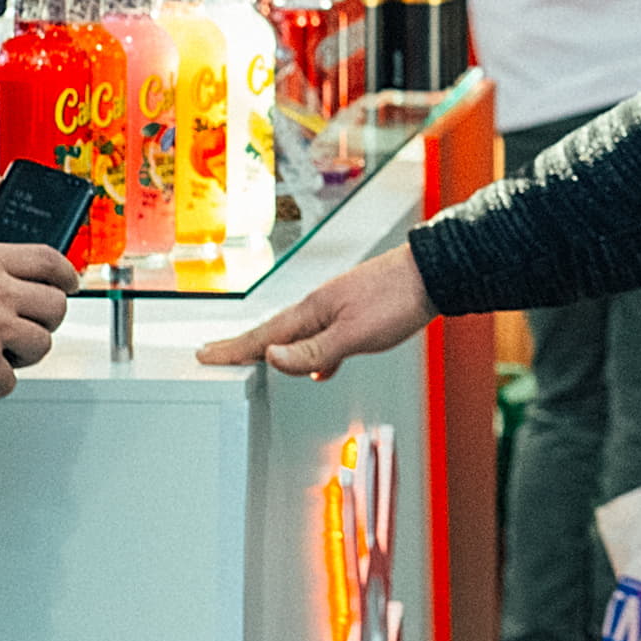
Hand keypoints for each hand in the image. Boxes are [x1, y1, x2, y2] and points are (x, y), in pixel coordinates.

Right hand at [0, 241, 79, 398]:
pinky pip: (9, 382)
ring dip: (24, 357)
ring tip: (0, 358)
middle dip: (47, 323)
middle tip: (28, 331)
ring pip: (43, 345)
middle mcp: (0, 291)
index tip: (69, 284)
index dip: (66, 274)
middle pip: (56, 306)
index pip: (49, 260)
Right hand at [195, 246, 433, 376]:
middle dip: (242, 346)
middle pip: (272, 331)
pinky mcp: (355, 311)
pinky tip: (319, 366)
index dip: (234, 349)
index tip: (206, 356)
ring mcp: (336, 307)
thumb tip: (273, 359)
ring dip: (273, 348)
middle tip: (215, 355)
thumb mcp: (354, 334)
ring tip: (254, 360)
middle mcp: (319, 305)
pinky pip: (321, 335)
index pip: (264, 336)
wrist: (434, 273)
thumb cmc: (398, 299)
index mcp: (313, 309)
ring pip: (296, 333)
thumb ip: (314, 350)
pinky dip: (310, 352)